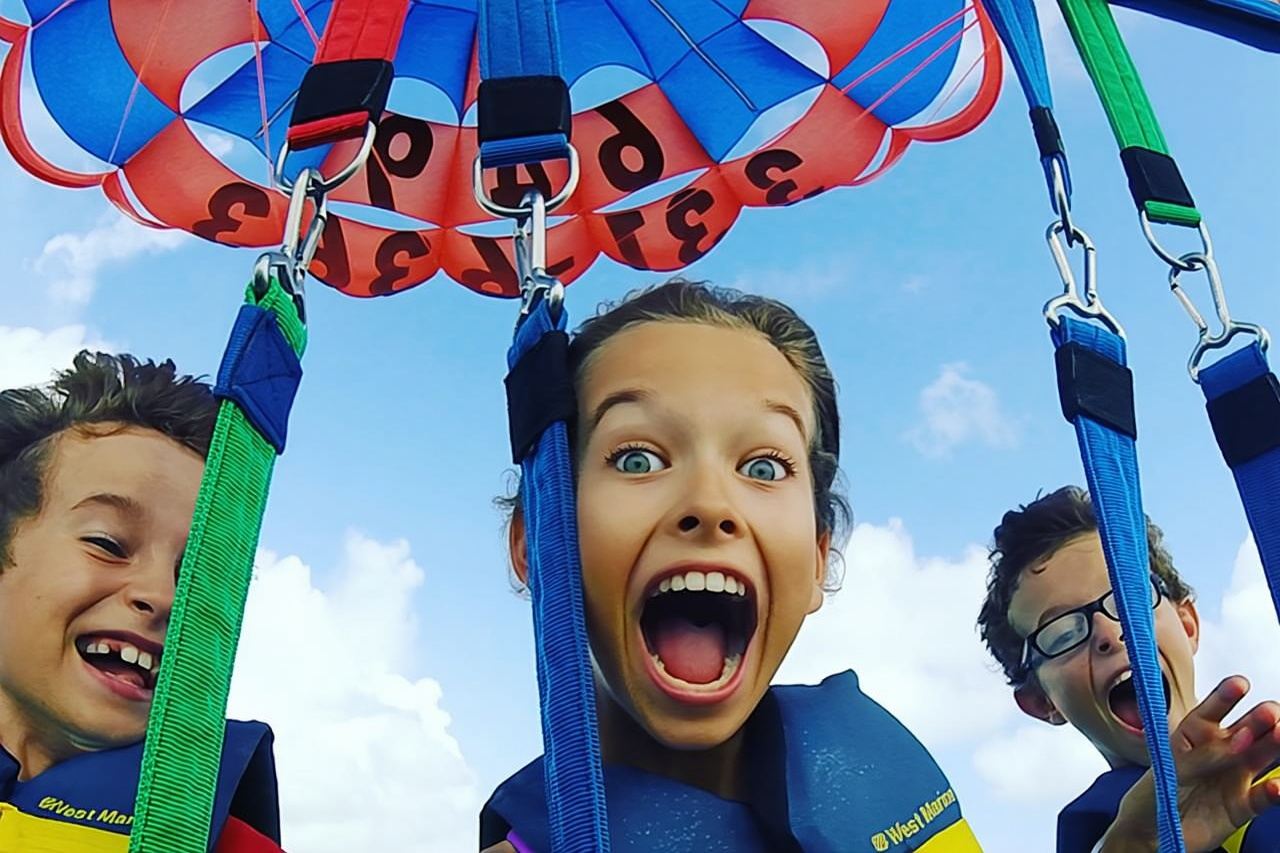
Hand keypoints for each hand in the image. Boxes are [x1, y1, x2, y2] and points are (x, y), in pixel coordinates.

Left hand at [1101, 676, 1279, 852]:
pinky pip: (1262, 797)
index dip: (1225, 697)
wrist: (1150, 833)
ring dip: (1274, 745)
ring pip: (1261, 756)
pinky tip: (1276, 787)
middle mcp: (1221, 751)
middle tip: (1270, 713)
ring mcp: (1234, 777)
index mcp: (1195, 735)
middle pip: (1247, 729)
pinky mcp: (1242, 806)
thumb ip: (1202, 756)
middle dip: (1260, 718)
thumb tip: (1237, 743)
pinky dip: (1273, 792)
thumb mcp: (1171, 769)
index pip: (1211, 711)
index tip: (1239, 684)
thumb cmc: (1154, 793)